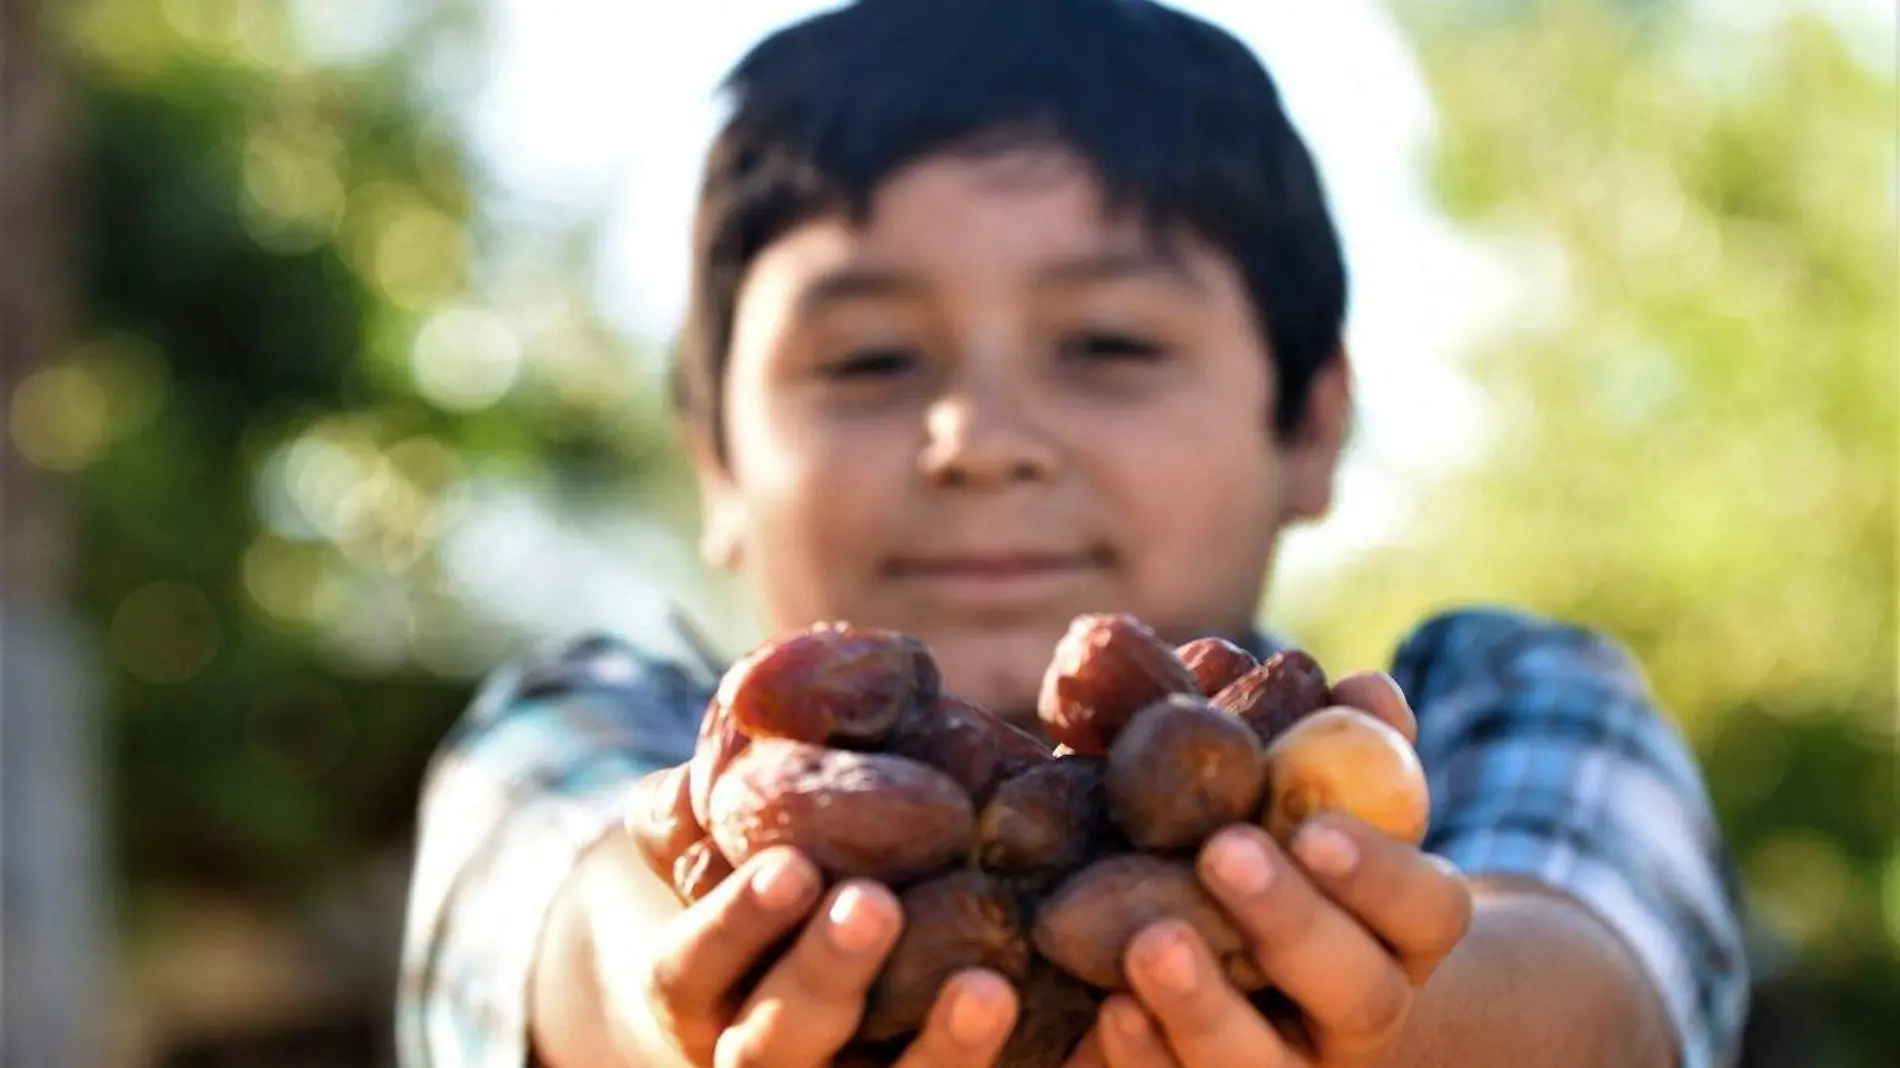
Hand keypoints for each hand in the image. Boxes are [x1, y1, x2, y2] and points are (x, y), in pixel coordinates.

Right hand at [622, 767, 1021, 1067]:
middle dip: (823, 975)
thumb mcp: (731, 843)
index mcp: (702, 995)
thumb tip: (694, 780)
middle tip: (876, 905)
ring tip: (989, 989)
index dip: (733, 923)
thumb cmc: (779, 882)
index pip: (690, 969)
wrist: (842, 970)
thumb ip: (703, 807)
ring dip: (935, 1055)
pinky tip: (1099, 1021)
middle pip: (773, 1048)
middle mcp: (763, 1063)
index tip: (793, 864)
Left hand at [1064, 671, 1473, 1067]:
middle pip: (1359, 991)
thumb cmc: (1277, 855)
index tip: (1312, 825)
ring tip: (1149, 944)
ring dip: (1210, 1006)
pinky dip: (1150, 1060)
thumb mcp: (1304, 796)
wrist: (1247, 975)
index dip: (1382, 871)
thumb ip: (1325, 741)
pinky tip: (1110, 1010)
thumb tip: (1357, 689)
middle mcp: (1359, 1014)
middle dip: (1293, 923)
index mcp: (1399, 932)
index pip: (1429, 909)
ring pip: (1269, 1067)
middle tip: (1223, 853)